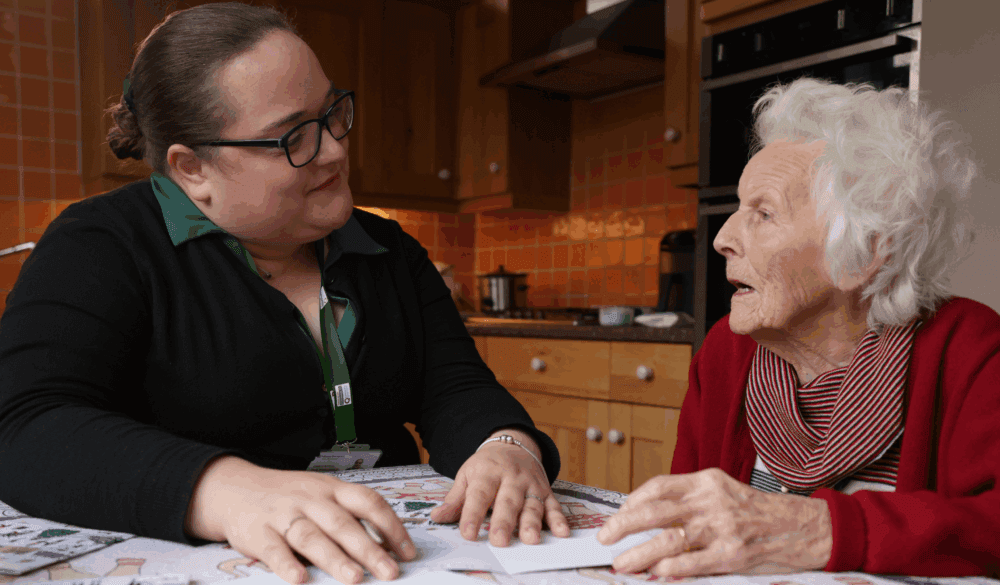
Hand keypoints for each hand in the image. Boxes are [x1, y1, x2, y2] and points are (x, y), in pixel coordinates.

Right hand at [184, 456, 415, 584]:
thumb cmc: (289, 497)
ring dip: (335, 559)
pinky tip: (300, 579)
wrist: (235, 488)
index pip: (369, 503)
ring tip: (354, 579)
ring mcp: (284, 514)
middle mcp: (311, 499)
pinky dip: (287, 564)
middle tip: (390, 572)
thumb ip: (350, 518)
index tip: (408, 552)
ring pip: (312, 537)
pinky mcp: (258, 532)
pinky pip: (274, 549)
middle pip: (343, 524)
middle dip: (369, 550)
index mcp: (332, 489)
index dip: (391, 527)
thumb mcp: (322, 496)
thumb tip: (386, 548)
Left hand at [429, 428, 569, 545]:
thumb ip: (455, 498)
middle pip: (507, 501)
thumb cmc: (487, 465)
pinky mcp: (545, 490)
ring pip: (532, 504)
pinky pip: (553, 505)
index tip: (468, 533)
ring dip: (532, 522)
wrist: (513, 444)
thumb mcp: (467, 475)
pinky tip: (561, 531)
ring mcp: (530, 484)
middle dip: (504, 521)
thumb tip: (437, 517)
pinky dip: (559, 519)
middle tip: (499, 541)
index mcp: (487, 472)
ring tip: (530, 539)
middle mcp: (511, 478)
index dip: (472, 514)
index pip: (479, 494)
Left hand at [596, 468, 831, 576]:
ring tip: (621, 564)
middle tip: (604, 537)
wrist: (804, 527)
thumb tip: (649, 516)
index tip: (617, 514)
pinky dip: (670, 569)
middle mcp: (711, 501)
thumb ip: (691, 500)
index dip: (633, 501)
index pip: (659, 487)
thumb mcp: (724, 491)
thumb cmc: (759, 512)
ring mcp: (722, 529)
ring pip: (668, 540)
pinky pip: (693, 563)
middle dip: (623, 525)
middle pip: (655, 511)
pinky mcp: (732, 555)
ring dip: (639, 553)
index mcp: (707, 481)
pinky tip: (656, 573)